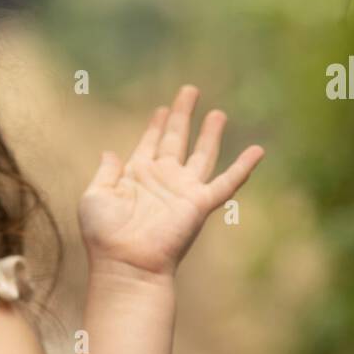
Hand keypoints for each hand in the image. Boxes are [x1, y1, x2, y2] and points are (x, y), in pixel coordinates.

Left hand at [78, 85, 263, 282]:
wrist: (125, 263)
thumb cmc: (104, 235)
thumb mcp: (95, 197)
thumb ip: (105, 172)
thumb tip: (109, 151)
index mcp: (137, 176)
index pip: (150, 143)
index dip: (156, 125)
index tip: (162, 108)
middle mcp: (162, 180)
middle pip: (176, 139)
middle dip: (182, 115)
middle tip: (190, 90)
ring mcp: (182, 191)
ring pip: (202, 154)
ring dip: (210, 133)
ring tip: (218, 113)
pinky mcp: (199, 204)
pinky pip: (227, 182)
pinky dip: (243, 167)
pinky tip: (258, 150)